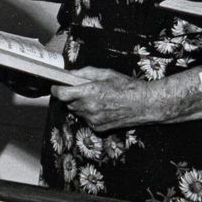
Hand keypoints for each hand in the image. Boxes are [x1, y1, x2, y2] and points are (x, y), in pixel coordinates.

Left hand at [58, 65, 184, 131]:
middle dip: (72, 96)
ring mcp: (92, 120)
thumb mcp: (105, 73)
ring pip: (77, 111)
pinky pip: (86, 119)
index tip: (57, 86)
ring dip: (81, 105)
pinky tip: (103, 107)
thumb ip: (85, 73)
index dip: (57, 89)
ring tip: (97, 98)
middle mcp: (88, 108)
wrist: (144, 104)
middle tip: (83, 89)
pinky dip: (89, 113)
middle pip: (68, 103)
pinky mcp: (97, 128)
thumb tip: (70, 74)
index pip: (61, 94)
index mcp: (89, 92)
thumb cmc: (127, 87)